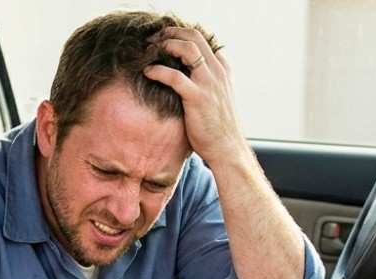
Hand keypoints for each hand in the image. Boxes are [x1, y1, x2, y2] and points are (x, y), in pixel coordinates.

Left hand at [144, 27, 251, 169]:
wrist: (227, 148)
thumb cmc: (217, 127)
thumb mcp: (217, 98)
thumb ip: (206, 83)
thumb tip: (186, 78)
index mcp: (222, 69)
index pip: (203, 39)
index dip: (182, 34)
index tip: (165, 38)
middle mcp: (217, 71)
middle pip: (194, 36)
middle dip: (171, 33)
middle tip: (154, 39)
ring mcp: (209, 83)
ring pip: (188, 48)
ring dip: (166, 44)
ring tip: (150, 50)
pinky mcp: (198, 97)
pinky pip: (175, 76)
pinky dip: (158, 70)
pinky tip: (148, 72)